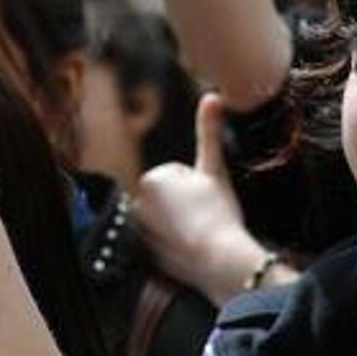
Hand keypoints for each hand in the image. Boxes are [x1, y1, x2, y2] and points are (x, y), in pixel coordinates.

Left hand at [134, 93, 265, 306]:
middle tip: (202, 216)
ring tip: (195, 233)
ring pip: (162, 218)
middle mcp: (136, 203)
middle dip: (182, 205)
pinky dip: (167, 244)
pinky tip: (183, 249)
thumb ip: (209, 132)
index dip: (197, 187)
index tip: (207, 201)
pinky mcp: (141, 253)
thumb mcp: (215, 169)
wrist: (219, 260)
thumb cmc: (219, 213)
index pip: (176, 176)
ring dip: (175, 223)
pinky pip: (156, 241)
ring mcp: (137, 229)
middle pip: (165, 197)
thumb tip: (213, 95)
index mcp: (151, 179)